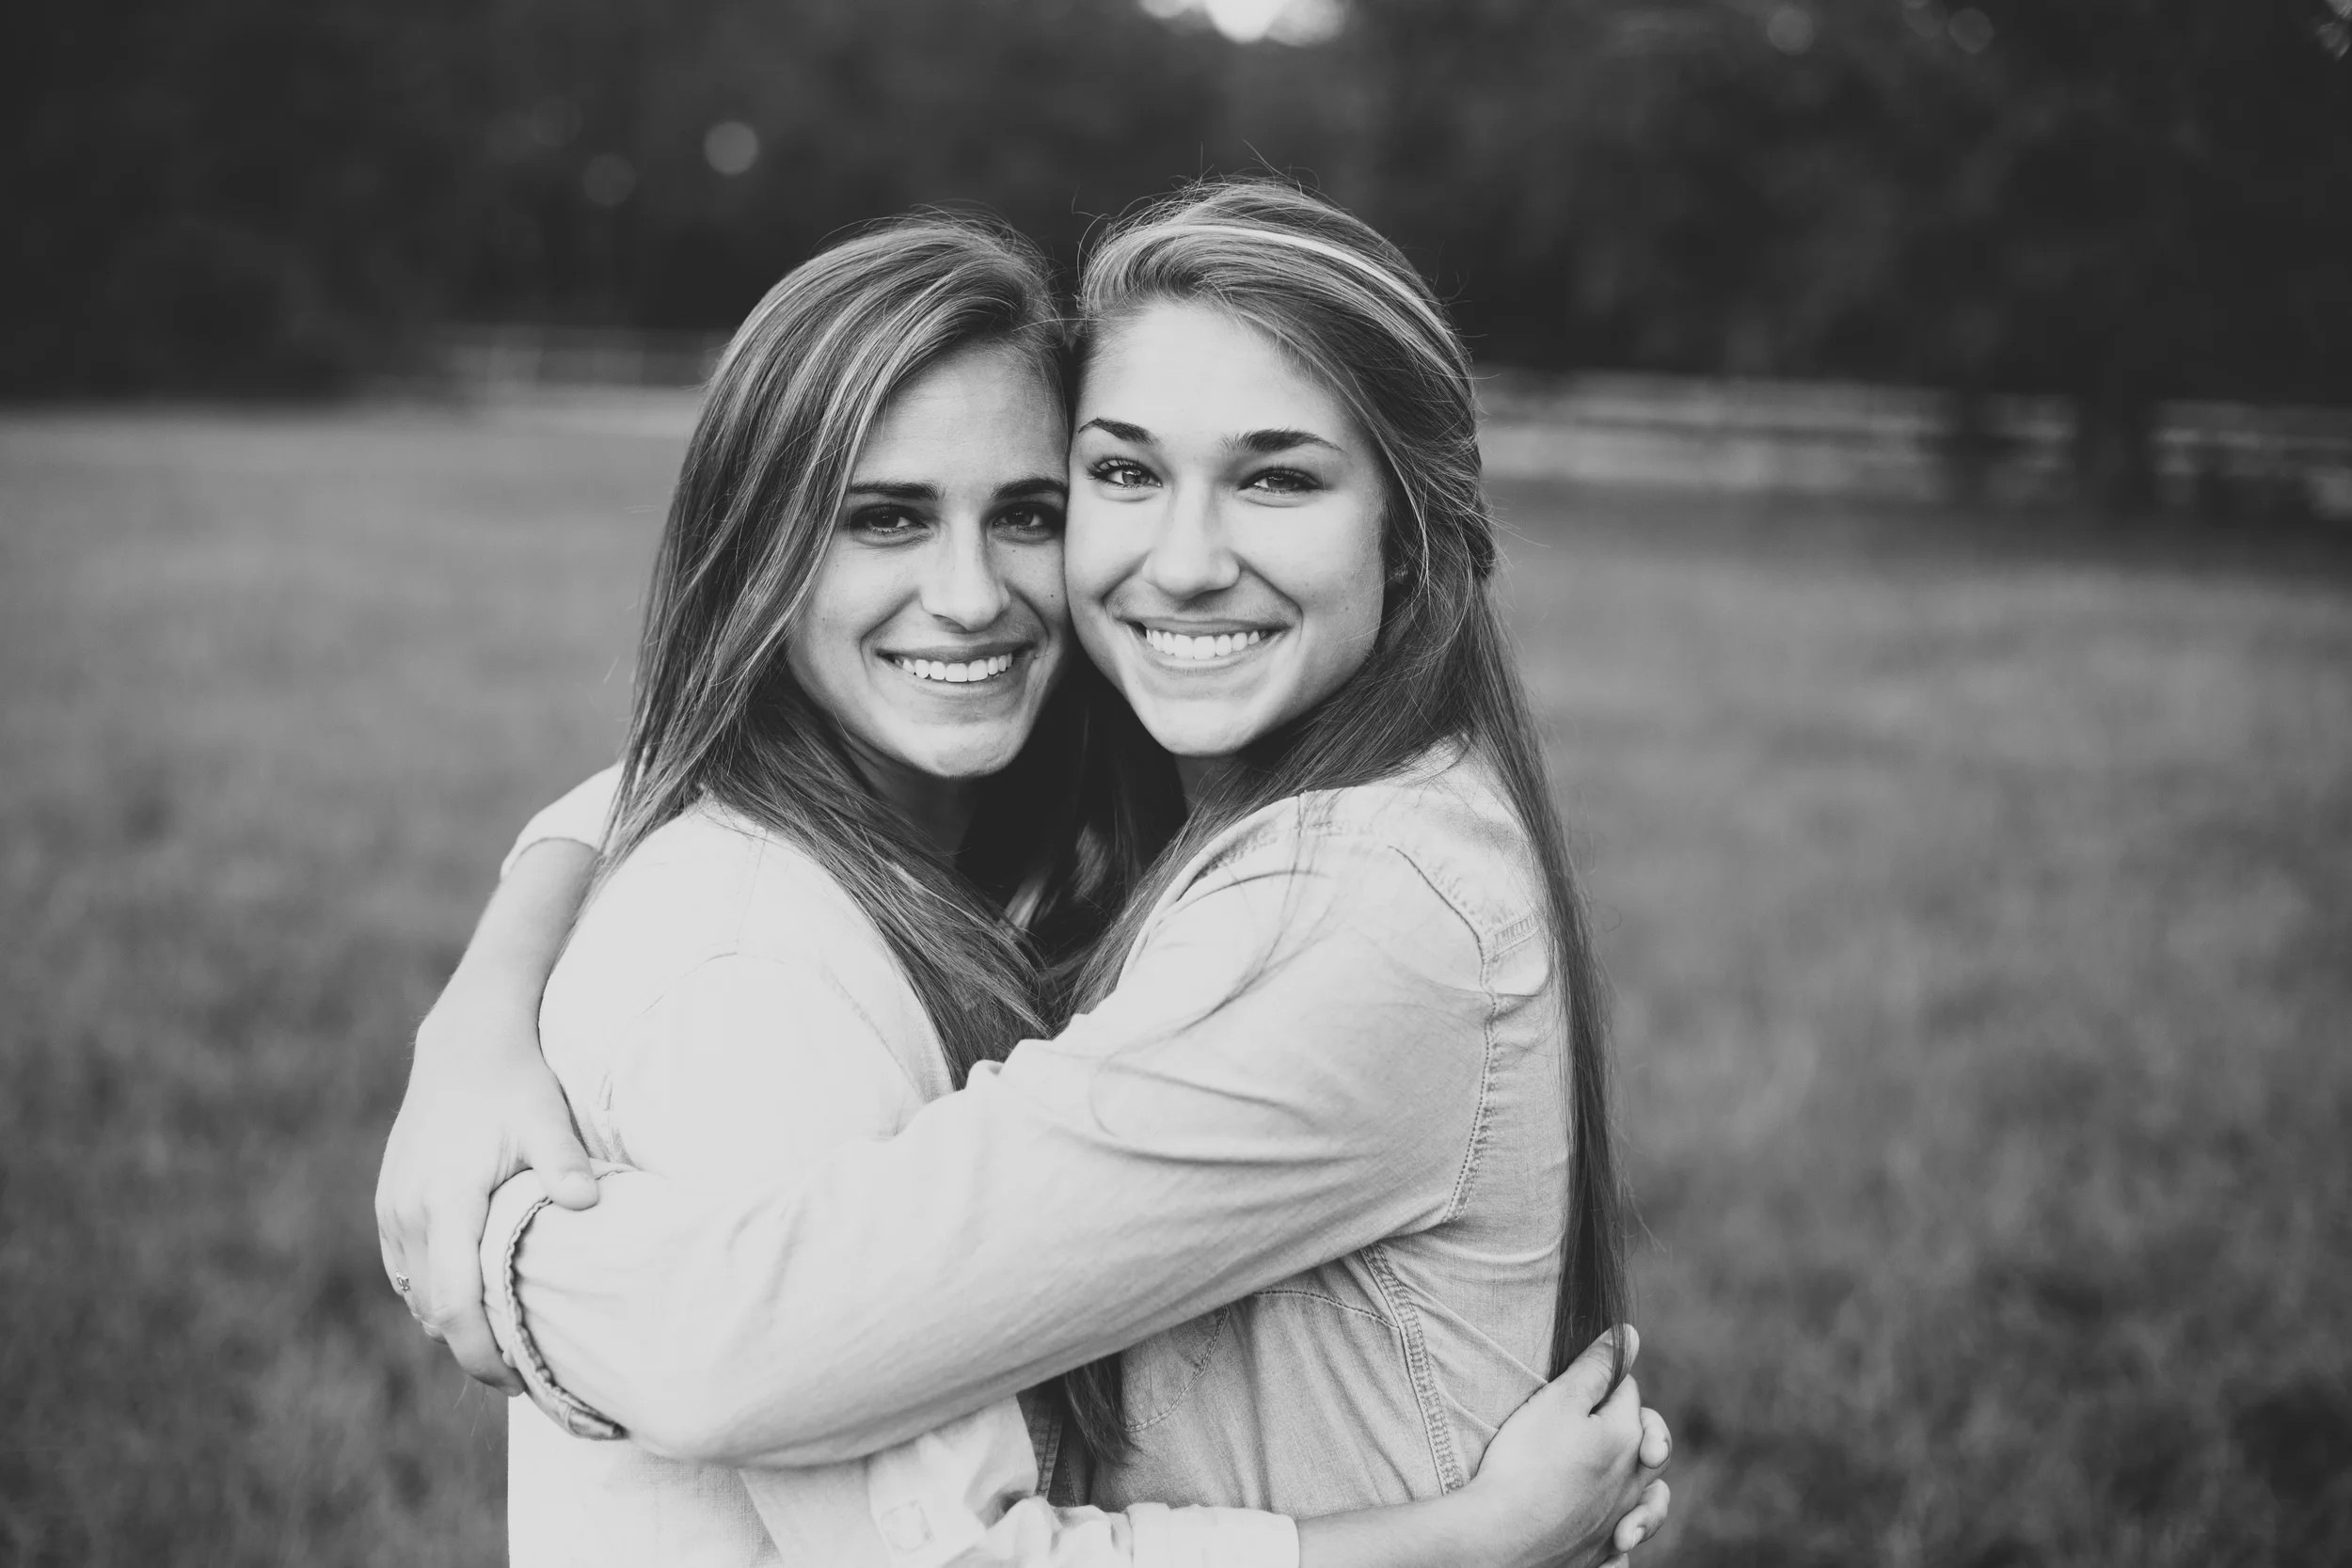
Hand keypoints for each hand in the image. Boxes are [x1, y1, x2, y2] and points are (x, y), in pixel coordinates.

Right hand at [376, 976, 598, 1393]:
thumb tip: (588, 1204)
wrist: (463, 1045)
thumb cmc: (513, 1084)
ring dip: (451, 1324)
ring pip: (414, 1295)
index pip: (454, 1300)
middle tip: (521, 1376)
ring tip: (502, 1344)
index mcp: (445, 1199)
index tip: (514, 1380)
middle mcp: (408, 1211)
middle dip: (470, 1349)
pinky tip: (472, 1302)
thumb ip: (564, 1163)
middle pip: (432, 1309)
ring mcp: (392, 1209)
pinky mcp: (389, 1205)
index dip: (479, 1350)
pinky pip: (404, 1272)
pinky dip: (433, 1295)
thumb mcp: (545, 1117)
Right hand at [1452, 1326, 1670, 1567]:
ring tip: (1635, 1481)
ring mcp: (1616, 1523)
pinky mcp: (1598, 1555)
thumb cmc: (1526, 1462)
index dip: (1604, 1376)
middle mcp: (1633, 1484)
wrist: (1499, 1537)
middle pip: (1649, 1443)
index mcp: (1628, 1439)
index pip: (1628, 1392)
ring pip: (1651, 1503)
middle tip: (1606, 1417)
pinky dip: (1624, 1537)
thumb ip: (1597, 1367)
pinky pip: (1624, 1550)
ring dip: (1649, 1489)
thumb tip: (1630, 1335)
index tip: (1579, 1374)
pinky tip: (1615, 1536)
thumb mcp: (1558, 1400)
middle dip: (1637, 1425)